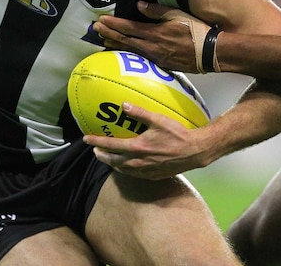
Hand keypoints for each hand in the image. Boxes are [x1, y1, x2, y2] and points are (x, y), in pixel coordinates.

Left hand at [83, 102, 208, 179]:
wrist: (194, 151)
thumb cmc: (177, 134)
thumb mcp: (158, 120)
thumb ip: (139, 113)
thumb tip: (123, 105)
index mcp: (137, 147)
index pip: (111, 146)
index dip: (96, 143)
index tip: (86, 139)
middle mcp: (138, 162)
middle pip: (113, 161)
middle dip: (101, 156)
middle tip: (95, 150)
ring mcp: (145, 171)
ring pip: (122, 170)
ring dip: (112, 164)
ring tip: (107, 158)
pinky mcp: (152, 175)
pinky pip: (133, 174)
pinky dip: (125, 170)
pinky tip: (126, 165)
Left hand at [95, 1, 215, 72]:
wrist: (210, 52)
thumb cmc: (196, 31)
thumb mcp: (178, 15)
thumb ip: (157, 10)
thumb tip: (139, 5)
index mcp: (155, 33)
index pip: (128, 28)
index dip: (113, 24)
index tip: (101, 20)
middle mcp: (152, 47)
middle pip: (125, 40)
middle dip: (109, 34)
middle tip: (95, 29)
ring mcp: (156, 58)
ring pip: (131, 51)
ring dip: (116, 44)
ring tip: (103, 40)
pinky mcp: (162, 65)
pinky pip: (140, 57)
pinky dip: (128, 52)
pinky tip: (124, 50)